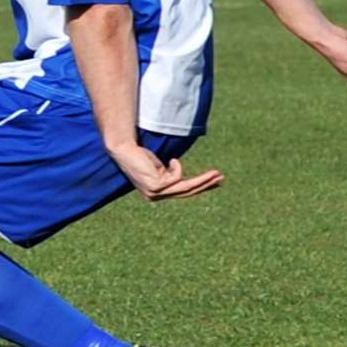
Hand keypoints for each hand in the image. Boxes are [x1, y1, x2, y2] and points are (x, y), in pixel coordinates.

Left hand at [109, 141, 224, 201]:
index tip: (214, 182)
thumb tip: (180, 175)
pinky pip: (176, 177)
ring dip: (202, 180)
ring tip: (216, 173)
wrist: (125, 149)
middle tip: (221, 179)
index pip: (182, 192)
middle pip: (187, 192)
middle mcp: (155, 196)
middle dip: (205, 185)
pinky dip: (176, 167)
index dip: (199, 187)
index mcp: (157, 193)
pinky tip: (172, 160)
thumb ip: (170, 174)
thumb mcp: (159, 167)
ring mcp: (155, 193)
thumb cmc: (140, 155)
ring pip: (185, 187)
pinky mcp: (156, 186)